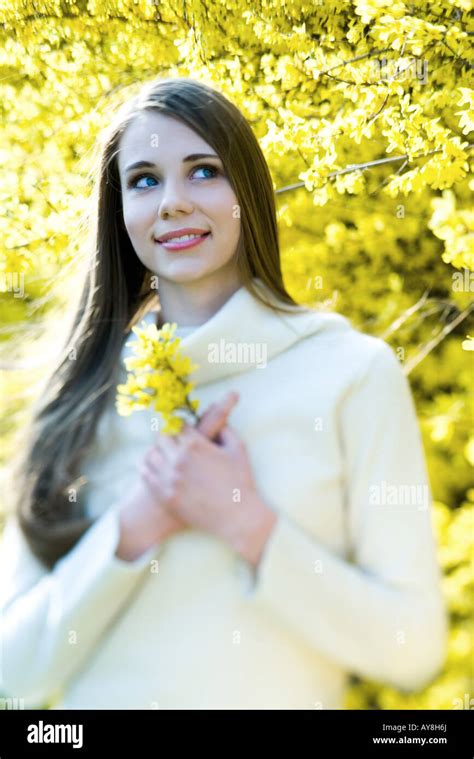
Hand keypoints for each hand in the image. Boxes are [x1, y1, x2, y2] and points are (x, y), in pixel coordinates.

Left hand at [115, 392, 239, 560]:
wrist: (237, 517)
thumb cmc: (241, 482)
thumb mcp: (238, 449)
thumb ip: (226, 431)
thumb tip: (218, 423)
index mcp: (195, 445)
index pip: (178, 425)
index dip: (181, 426)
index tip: (181, 428)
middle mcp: (179, 459)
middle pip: (161, 437)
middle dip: (168, 438)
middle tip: (171, 441)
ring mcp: (169, 479)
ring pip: (150, 455)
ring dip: (156, 452)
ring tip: (161, 454)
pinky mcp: (165, 496)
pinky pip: (146, 475)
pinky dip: (147, 468)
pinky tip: (152, 468)